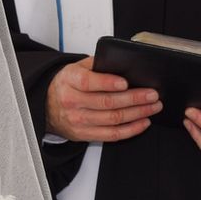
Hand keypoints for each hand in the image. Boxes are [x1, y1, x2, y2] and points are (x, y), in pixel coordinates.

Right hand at [45, 58, 160, 142]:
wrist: (47, 105)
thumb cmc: (68, 84)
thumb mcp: (76, 68)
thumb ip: (97, 64)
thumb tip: (124, 64)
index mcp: (70, 80)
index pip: (88, 82)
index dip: (108, 83)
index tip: (125, 82)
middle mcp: (73, 102)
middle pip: (107, 102)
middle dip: (134, 98)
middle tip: (152, 94)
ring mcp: (78, 120)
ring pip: (113, 119)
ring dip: (137, 114)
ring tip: (153, 106)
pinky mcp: (85, 134)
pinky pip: (112, 135)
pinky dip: (131, 130)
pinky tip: (143, 122)